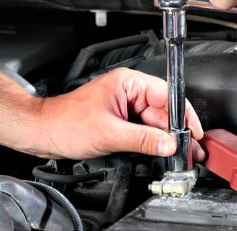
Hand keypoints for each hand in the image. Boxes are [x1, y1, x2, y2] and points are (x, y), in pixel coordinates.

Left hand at [30, 68, 205, 160]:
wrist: (42, 132)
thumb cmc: (65, 122)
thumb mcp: (110, 133)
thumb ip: (143, 139)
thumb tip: (169, 144)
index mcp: (128, 82)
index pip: (167, 94)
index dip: (184, 114)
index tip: (194, 132)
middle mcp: (128, 91)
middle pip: (163, 110)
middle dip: (176, 131)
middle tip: (190, 150)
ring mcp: (124, 106)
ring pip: (154, 122)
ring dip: (165, 138)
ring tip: (178, 154)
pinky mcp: (119, 120)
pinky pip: (142, 129)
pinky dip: (152, 141)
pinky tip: (160, 152)